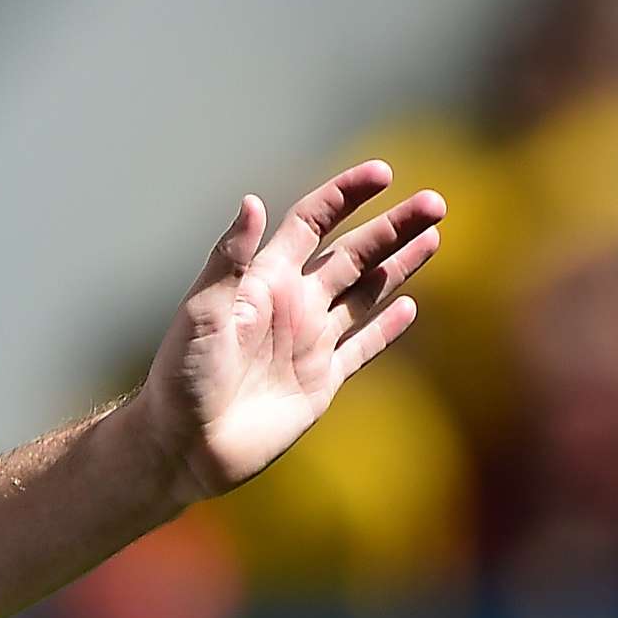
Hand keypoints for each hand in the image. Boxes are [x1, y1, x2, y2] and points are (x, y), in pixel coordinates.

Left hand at [142, 161, 443, 498]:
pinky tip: (409, 307)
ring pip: (365, 293)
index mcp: (265, 281)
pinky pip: (361, 348)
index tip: (383, 173)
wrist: (183, 444)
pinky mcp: (321, 382)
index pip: (312, 223)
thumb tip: (252, 201)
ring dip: (399, 264)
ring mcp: (309, 342)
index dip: (346, 196)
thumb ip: (230, 260)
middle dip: (393, 227)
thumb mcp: (202, 312)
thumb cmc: (181, 376)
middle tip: (436, 202)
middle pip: (353, 253)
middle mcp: (292, 305)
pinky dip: (386, 329)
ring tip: (434, 235)